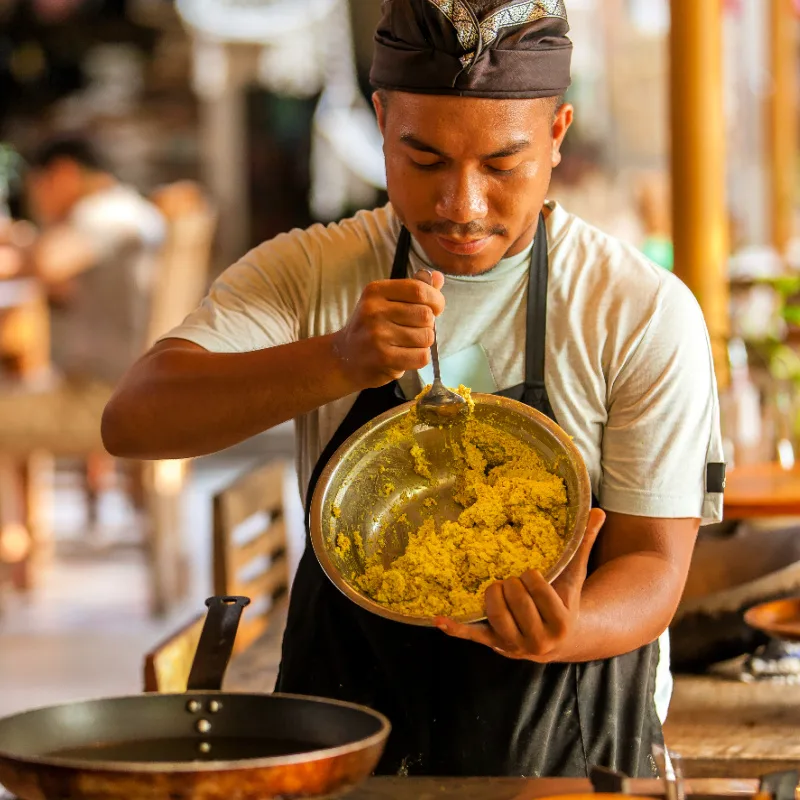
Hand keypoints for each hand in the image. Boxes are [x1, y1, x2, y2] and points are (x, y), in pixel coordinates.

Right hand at [332, 271, 444, 389]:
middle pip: (426, 315)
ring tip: (407, 344)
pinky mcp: (383, 357)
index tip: (435, 309)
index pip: (419, 290)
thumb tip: (439, 277)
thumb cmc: (370, 328)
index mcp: (376, 291)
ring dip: (423, 343)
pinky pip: (421, 356)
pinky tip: (406, 357)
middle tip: (414, 330)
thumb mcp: (385, 302)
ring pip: (426, 337)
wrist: (344, 358)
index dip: (436, 300)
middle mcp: (374, 310)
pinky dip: (419, 358)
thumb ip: (414, 289)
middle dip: (428, 325)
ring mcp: (377, 335)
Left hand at [436, 508, 606, 661]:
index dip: (530, 576)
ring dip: (493, 594)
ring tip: (499, 586)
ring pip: (495, 613)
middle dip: (513, 583)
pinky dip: (456, 628)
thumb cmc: (566, 598)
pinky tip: (440, 618)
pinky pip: (474, 636)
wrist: (562, 639)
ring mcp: (515, 645)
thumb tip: (598, 510)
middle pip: (515, 598)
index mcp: (561, 622)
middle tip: (516, 581)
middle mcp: (539, 640)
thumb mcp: (576, 574)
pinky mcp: (496, 645)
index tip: (532, 576)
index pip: (536, 587)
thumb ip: (584, 543)